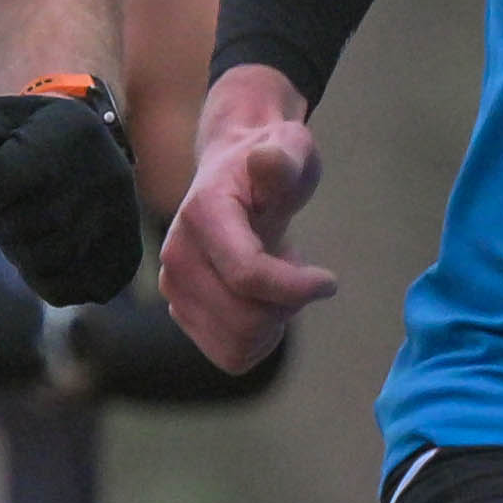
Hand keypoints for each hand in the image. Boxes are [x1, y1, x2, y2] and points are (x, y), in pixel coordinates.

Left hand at [0, 79, 145, 305]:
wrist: (99, 156)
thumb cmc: (33, 137)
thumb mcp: (2, 118)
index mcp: (67, 134)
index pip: (1, 179)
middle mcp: (102, 176)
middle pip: (18, 227)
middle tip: (1, 210)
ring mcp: (118, 220)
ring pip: (41, 263)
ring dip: (19, 253)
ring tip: (24, 230)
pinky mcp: (124, 255)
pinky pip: (65, 289)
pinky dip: (44, 279)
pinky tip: (45, 252)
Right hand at [158, 75, 342, 370]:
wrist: (234, 174)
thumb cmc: (271, 162)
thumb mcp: (289, 149)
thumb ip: (283, 160)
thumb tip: (267, 159)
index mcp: (203, 214)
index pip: (248, 276)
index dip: (296, 288)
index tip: (328, 280)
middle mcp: (177, 256)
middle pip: (243, 320)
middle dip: (285, 308)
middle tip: (301, 277)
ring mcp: (174, 288)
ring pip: (236, 345)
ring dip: (272, 324)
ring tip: (279, 286)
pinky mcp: (182, 311)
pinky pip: (230, 354)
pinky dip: (258, 339)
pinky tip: (264, 302)